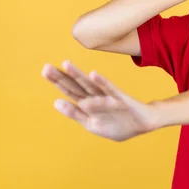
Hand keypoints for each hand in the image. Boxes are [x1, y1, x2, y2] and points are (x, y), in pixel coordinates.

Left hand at [42, 61, 157, 140]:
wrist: (143, 124)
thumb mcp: (92, 124)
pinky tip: (93, 75)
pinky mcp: (120, 99)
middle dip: (62, 77)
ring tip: (66, 65)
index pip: (70, 90)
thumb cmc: (118, 124)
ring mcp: (108, 97)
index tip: (45, 71)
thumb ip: (75, 113)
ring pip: (90, 85)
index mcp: (88, 103)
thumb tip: (56, 101)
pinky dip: (102, 83)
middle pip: (76, 85)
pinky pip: (110, 90)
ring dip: (78, 75)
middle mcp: (96, 97)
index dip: (58, 81)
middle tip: (46, 67)